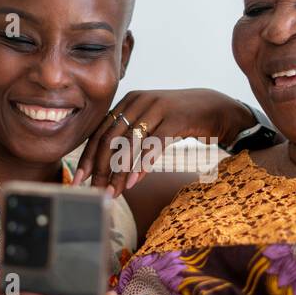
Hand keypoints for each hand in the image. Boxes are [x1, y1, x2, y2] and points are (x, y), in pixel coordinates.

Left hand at [72, 89, 253, 196]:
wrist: (217, 109)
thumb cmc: (181, 121)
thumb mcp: (152, 125)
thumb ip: (132, 140)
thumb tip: (114, 172)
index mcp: (128, 102)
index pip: (99, 132)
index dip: (88, 157)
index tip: (79, 180)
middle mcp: (138, 101)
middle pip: (109, 139)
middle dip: (100, 169)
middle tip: (95, 191)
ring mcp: (155, 108)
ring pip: (128, 144)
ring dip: (118, 172)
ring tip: (113, 192)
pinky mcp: (173, 119)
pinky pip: (151, 146)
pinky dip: (140, 166)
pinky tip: (132, 182)